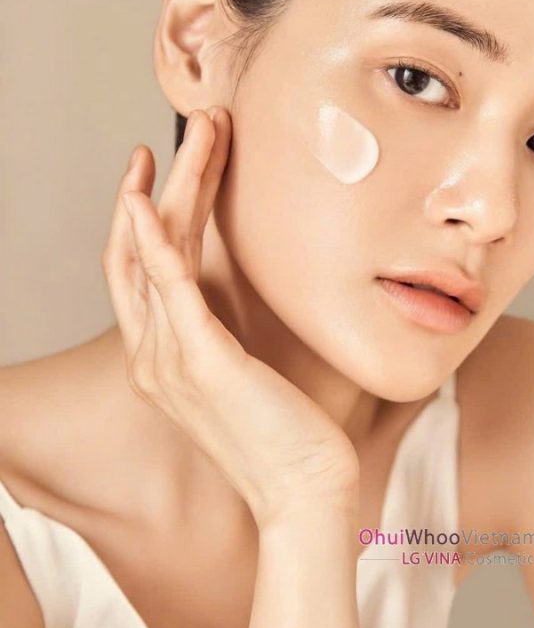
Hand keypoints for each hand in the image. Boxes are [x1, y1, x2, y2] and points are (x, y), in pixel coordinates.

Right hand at [101, 107, 359, 528]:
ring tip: (189, 134)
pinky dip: (150, 242)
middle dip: (155, 187)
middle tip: (176, 134)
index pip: (140, 273)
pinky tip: (143, 201)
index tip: (161, 171)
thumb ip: (224, 338)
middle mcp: (151, 356)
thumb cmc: (284, 436)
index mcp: (162, 358)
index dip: (143, 219)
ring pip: (153, 255)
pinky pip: (166, 289)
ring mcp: (169, 360)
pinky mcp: (201, 361)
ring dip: (166, 189)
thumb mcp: (244, 377)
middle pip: (138, 253)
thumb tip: (242, 299)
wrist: (302, 493)